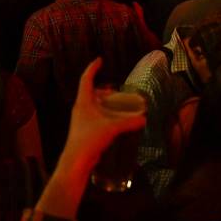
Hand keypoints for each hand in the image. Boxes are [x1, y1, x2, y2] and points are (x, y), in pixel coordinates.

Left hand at [59, 58, 145, 172]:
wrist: (75, 160)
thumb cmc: (89, 139)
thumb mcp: (111, 128)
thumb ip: (128, 123)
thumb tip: (144, 119)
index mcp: (83, 102)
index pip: (86, 79)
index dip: (93, 68)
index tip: (100, 60)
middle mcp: (80, 108)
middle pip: (89, 92)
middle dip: (102, 89)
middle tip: (115, 90)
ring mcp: (81, 119)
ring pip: (92, 104)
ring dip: (103, 102)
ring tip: (116, 104)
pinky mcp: (84, 130)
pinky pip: (94, 115)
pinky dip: (103, 113)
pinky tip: (113, 120)